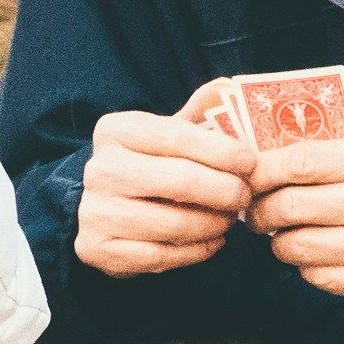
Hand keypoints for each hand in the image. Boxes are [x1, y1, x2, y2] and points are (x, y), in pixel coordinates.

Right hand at [76, 106, 256, 278]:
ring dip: (214, 224)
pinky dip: (196, 251)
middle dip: (225, 191)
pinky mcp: (99, 249)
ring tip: (229, 219)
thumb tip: (227, 87)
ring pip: (174, 224)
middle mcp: (102, 169)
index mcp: (117, 131)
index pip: (178, 137)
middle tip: (245, 196)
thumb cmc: (143, 165)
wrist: (93, 206)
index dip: (222, 151)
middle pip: (181, 182)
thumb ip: (194, 114)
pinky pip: (161, 256)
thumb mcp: (161, 134)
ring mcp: (97, 212)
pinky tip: (211, 240)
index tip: (250, 163)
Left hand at [246, 139, 343, 306]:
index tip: (248, 177)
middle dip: (260, 211)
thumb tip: (278, 162)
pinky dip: (307, 268)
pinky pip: (317, 278)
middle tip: (257, 212)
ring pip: (293, 247)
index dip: (260, 172)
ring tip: (288, 235)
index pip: (296, 162)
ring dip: (280, 242)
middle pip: (285, 206)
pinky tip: (320, 257)